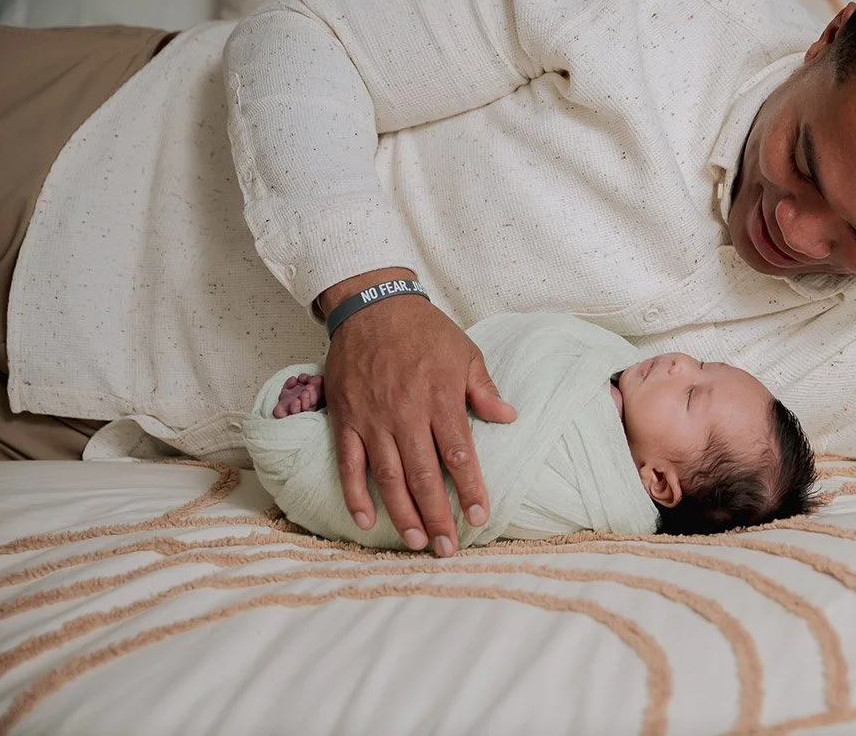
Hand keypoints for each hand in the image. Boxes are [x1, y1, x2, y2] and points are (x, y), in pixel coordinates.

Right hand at [320, 269, 515, 555]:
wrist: (372, 308)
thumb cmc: (424, 332)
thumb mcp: (465, 353)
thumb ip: (484, 390)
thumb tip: (508, 418)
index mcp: (440, 399)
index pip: (458, 455)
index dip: (469, 490)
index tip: (479, 517)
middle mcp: (406, 414)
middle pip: (423, 476)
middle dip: (437, 516)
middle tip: (447, 548)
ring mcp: (373, 420)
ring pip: (388, 478)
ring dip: (403, 514)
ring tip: (417, 542)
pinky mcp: (346, 420)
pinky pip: (350, 465)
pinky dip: (356, 495)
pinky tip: (368, 521)